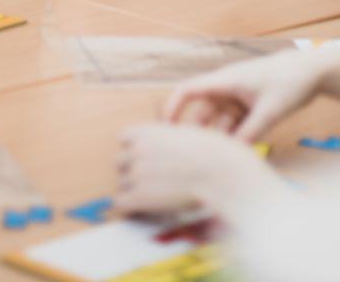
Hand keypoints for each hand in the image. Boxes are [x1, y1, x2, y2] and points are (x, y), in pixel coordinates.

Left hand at [115, 123, 280, 216]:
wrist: (219, 172)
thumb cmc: (213, 153)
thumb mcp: (187, 133)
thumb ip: (168, 139)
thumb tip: (163, 149)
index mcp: (147, 131)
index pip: (123, 139)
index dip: (135, 150)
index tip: (146, 158)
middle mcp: (136, 150)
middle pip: (120, 163)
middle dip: (133, 171)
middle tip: (153, 181)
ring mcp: (135, 173)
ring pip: (122, 185)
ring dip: (135, 191)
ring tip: (156, 196)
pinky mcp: (137, 196)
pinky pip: (121, 203)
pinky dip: (131, 208)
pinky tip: (146, 209)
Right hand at [162, 49, 333, 142]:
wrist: (313, 71)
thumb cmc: (290, 83)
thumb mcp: (270, 111)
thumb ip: (250, 134)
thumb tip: (231, 155)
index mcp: (225, 81)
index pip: (187, 90)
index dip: (171, 108)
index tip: (163, 130)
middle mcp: (225, 88)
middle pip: (200, 112)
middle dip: (196, 134)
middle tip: (190, 159)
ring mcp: (236, 98)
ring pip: (218, 122)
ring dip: (218, 139)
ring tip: (216, 162)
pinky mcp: (247, 106)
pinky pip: (233, 125)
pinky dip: (234, 138)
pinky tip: (237, 156)